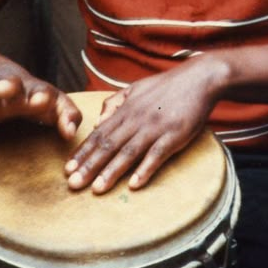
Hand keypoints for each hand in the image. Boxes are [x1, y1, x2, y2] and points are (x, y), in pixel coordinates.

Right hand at [0, 68, 80, 140]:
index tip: (60, 124)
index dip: (56, 109)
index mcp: (41, 91)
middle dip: (12, 87)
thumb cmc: (37, 101)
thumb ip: (68, 116)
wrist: (3, 82)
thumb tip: (71, 135)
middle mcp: (19, 90)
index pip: (52, 95)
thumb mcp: (56, 106)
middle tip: (8, 89)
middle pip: (16, 85)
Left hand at [64, 57, 225, 193]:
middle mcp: (137, 119)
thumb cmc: (168, 85)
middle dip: (89, 166)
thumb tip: (98, 121)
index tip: (67, 168)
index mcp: (127, 109)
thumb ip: (115, 102)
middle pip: (108, 145)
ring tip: (96, 189)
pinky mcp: (174, 135)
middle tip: (72, 184)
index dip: (83, 152)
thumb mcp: (136, 87)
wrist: (199, 78)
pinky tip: (134, 185)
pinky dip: (145, 170)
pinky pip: (157, 155)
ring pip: (128, 152)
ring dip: (111, 172)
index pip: (99, 134)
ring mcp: (155, 128)